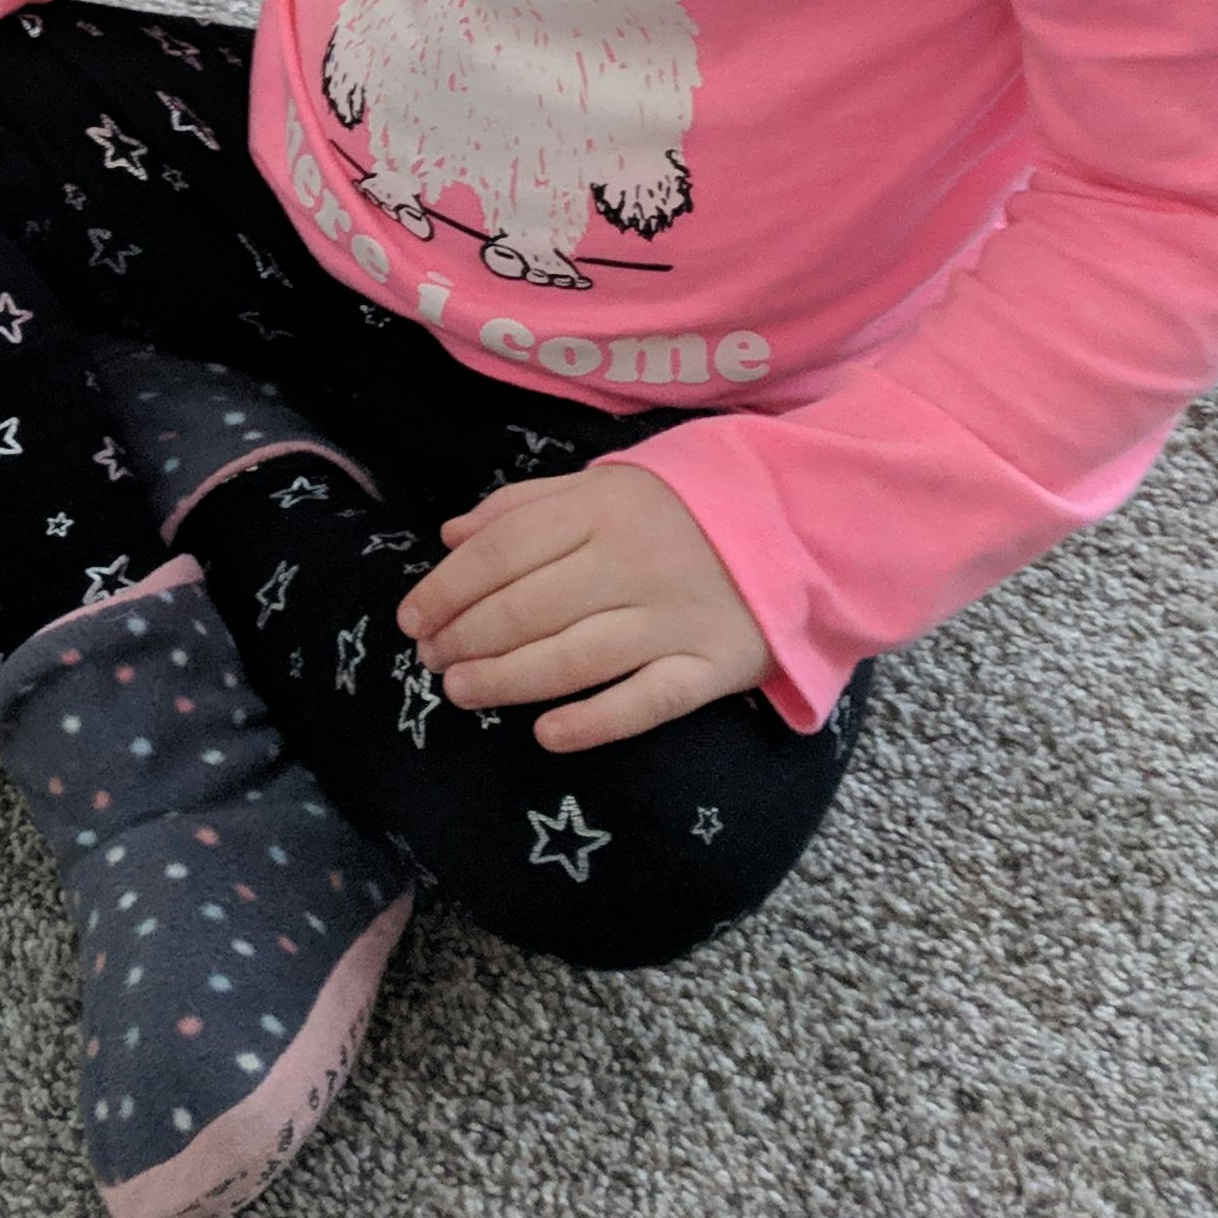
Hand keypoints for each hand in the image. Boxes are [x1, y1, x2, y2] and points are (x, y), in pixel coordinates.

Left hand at [395, 460, 771, 752]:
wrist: (805, 525)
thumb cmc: (686, 507)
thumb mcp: (606, 484)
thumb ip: (527, 506)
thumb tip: (451, 538)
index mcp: (603, 506)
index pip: (502, 551)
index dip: (447, 588)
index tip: (412, 619)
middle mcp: (635, 559)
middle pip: (529, 607)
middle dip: (466, 638)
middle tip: (432, 662)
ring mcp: (678, 616)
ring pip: (575, 656)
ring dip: (507, 680)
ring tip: (461, 692)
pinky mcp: (717, 665)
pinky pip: (649, 701)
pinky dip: (596, 721)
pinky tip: (546, 734)